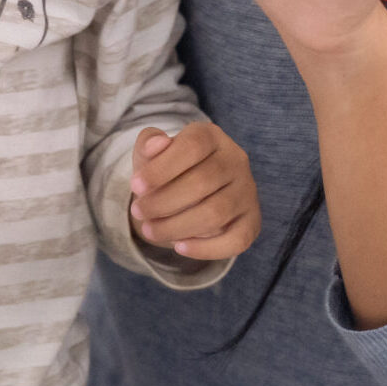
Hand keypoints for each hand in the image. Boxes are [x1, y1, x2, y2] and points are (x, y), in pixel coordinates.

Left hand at [129, 123, 259, 260]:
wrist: (188, 194)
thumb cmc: (167, 170)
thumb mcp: (152, 153)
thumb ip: (149, 144)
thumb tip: (155, 145)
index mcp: (212, 136)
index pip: (193, 146)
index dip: (162, 168)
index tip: (135, 186)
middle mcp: (236, 161)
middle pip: (203, 181)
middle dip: (163, 201)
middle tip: (138, 212)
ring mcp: (247, 192)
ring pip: (216, 213)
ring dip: (176, 226)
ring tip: (149, 230)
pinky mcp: (252, 221)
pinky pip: (236, 240)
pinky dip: (206, 248)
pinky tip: (179, 247)